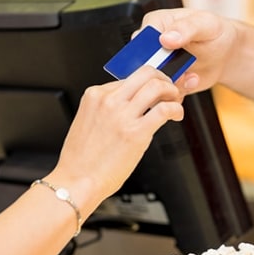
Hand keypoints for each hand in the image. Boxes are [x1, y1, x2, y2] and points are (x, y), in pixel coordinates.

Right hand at [54, 65, 183, 207]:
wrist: (77, 181)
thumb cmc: (81, 160)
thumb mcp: (88, 122)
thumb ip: (107, 109)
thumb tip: (131, 105)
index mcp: (95, 96)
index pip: (128, 78)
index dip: (146, 84)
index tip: (154, 91)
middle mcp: (109, 101)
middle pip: (146, 73)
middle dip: (163, 79)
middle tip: (169, 91)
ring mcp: (123, 115)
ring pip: (157, 86)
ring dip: (172, 92)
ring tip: (175, 102)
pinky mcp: (137, 132)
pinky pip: (164, 110)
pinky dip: (176, 109)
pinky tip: (176, 116)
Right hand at [139, 8, 240, 93]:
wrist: (225, 53)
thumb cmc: (215, 32)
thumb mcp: (205, 24)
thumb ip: (186, 28)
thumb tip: (166, 38)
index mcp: (154, 24)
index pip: (140, 41)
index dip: (152, 53)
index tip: (170, 57)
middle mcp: (150, 45)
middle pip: (141, 65)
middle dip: (161, 73)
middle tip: (183, 71)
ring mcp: (156, 65)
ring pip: (150, 83)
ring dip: (170, 85)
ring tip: (191, 77)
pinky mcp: (163, 82)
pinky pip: (161, 95)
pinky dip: (176, 94)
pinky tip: (191, 82)